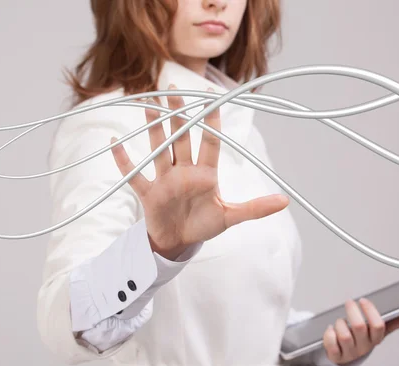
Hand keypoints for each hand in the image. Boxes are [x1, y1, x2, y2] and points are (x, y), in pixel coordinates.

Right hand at [110, 84, 289, 258]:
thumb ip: (255, 208)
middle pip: (181, 138)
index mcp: (205, 174)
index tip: (210, 98)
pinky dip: (124, 161)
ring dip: (153, 128)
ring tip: (149, 104)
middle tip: (173, 89)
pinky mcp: (148, 194)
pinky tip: (114, 143)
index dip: (210, 121)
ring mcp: (165, 180)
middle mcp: (184, 171)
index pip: (209, 142)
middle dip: (177, 115)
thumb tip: (284, 201)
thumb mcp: (230, 217)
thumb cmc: (204, 226)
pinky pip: (134, 175)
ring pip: (159, 148)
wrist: (178, 243)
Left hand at [323, 298, 398, 364]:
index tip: (363, 301)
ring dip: (339, 323)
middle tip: (349, 303)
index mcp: (376, 338)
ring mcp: (350, 352)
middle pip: (359, 326)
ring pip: (344, 334)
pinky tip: (330, 330)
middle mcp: (365, 346)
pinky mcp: (336, 356)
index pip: (378, 325)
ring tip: (340, 321)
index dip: (370, 311)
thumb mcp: (381, 329)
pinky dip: (328, 333)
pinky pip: (330, 343)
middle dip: (352, 311)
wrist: (346, 355)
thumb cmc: (364, 337)